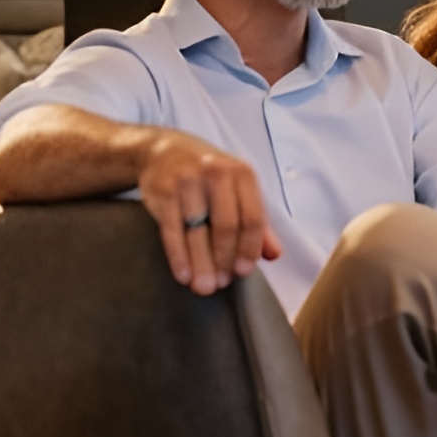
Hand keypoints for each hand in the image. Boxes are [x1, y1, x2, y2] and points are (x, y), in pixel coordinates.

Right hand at [136, 130, 279, 295]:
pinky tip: (183, 275)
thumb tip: (274, 255)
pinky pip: (172, 230)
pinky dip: (178, 256)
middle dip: (224, 259)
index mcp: (242, 174)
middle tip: (221, 284)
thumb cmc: (208, 177)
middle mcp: (217, 173)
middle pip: (226, 226)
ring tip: (203, 286)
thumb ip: (257, 222)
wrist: (163, 150)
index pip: (253, 217)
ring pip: (197, 230)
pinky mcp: (162, 190)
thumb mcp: (237, 189)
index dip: (249, 248)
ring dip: (201, 263)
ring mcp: (188, 180)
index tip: (243, 272)